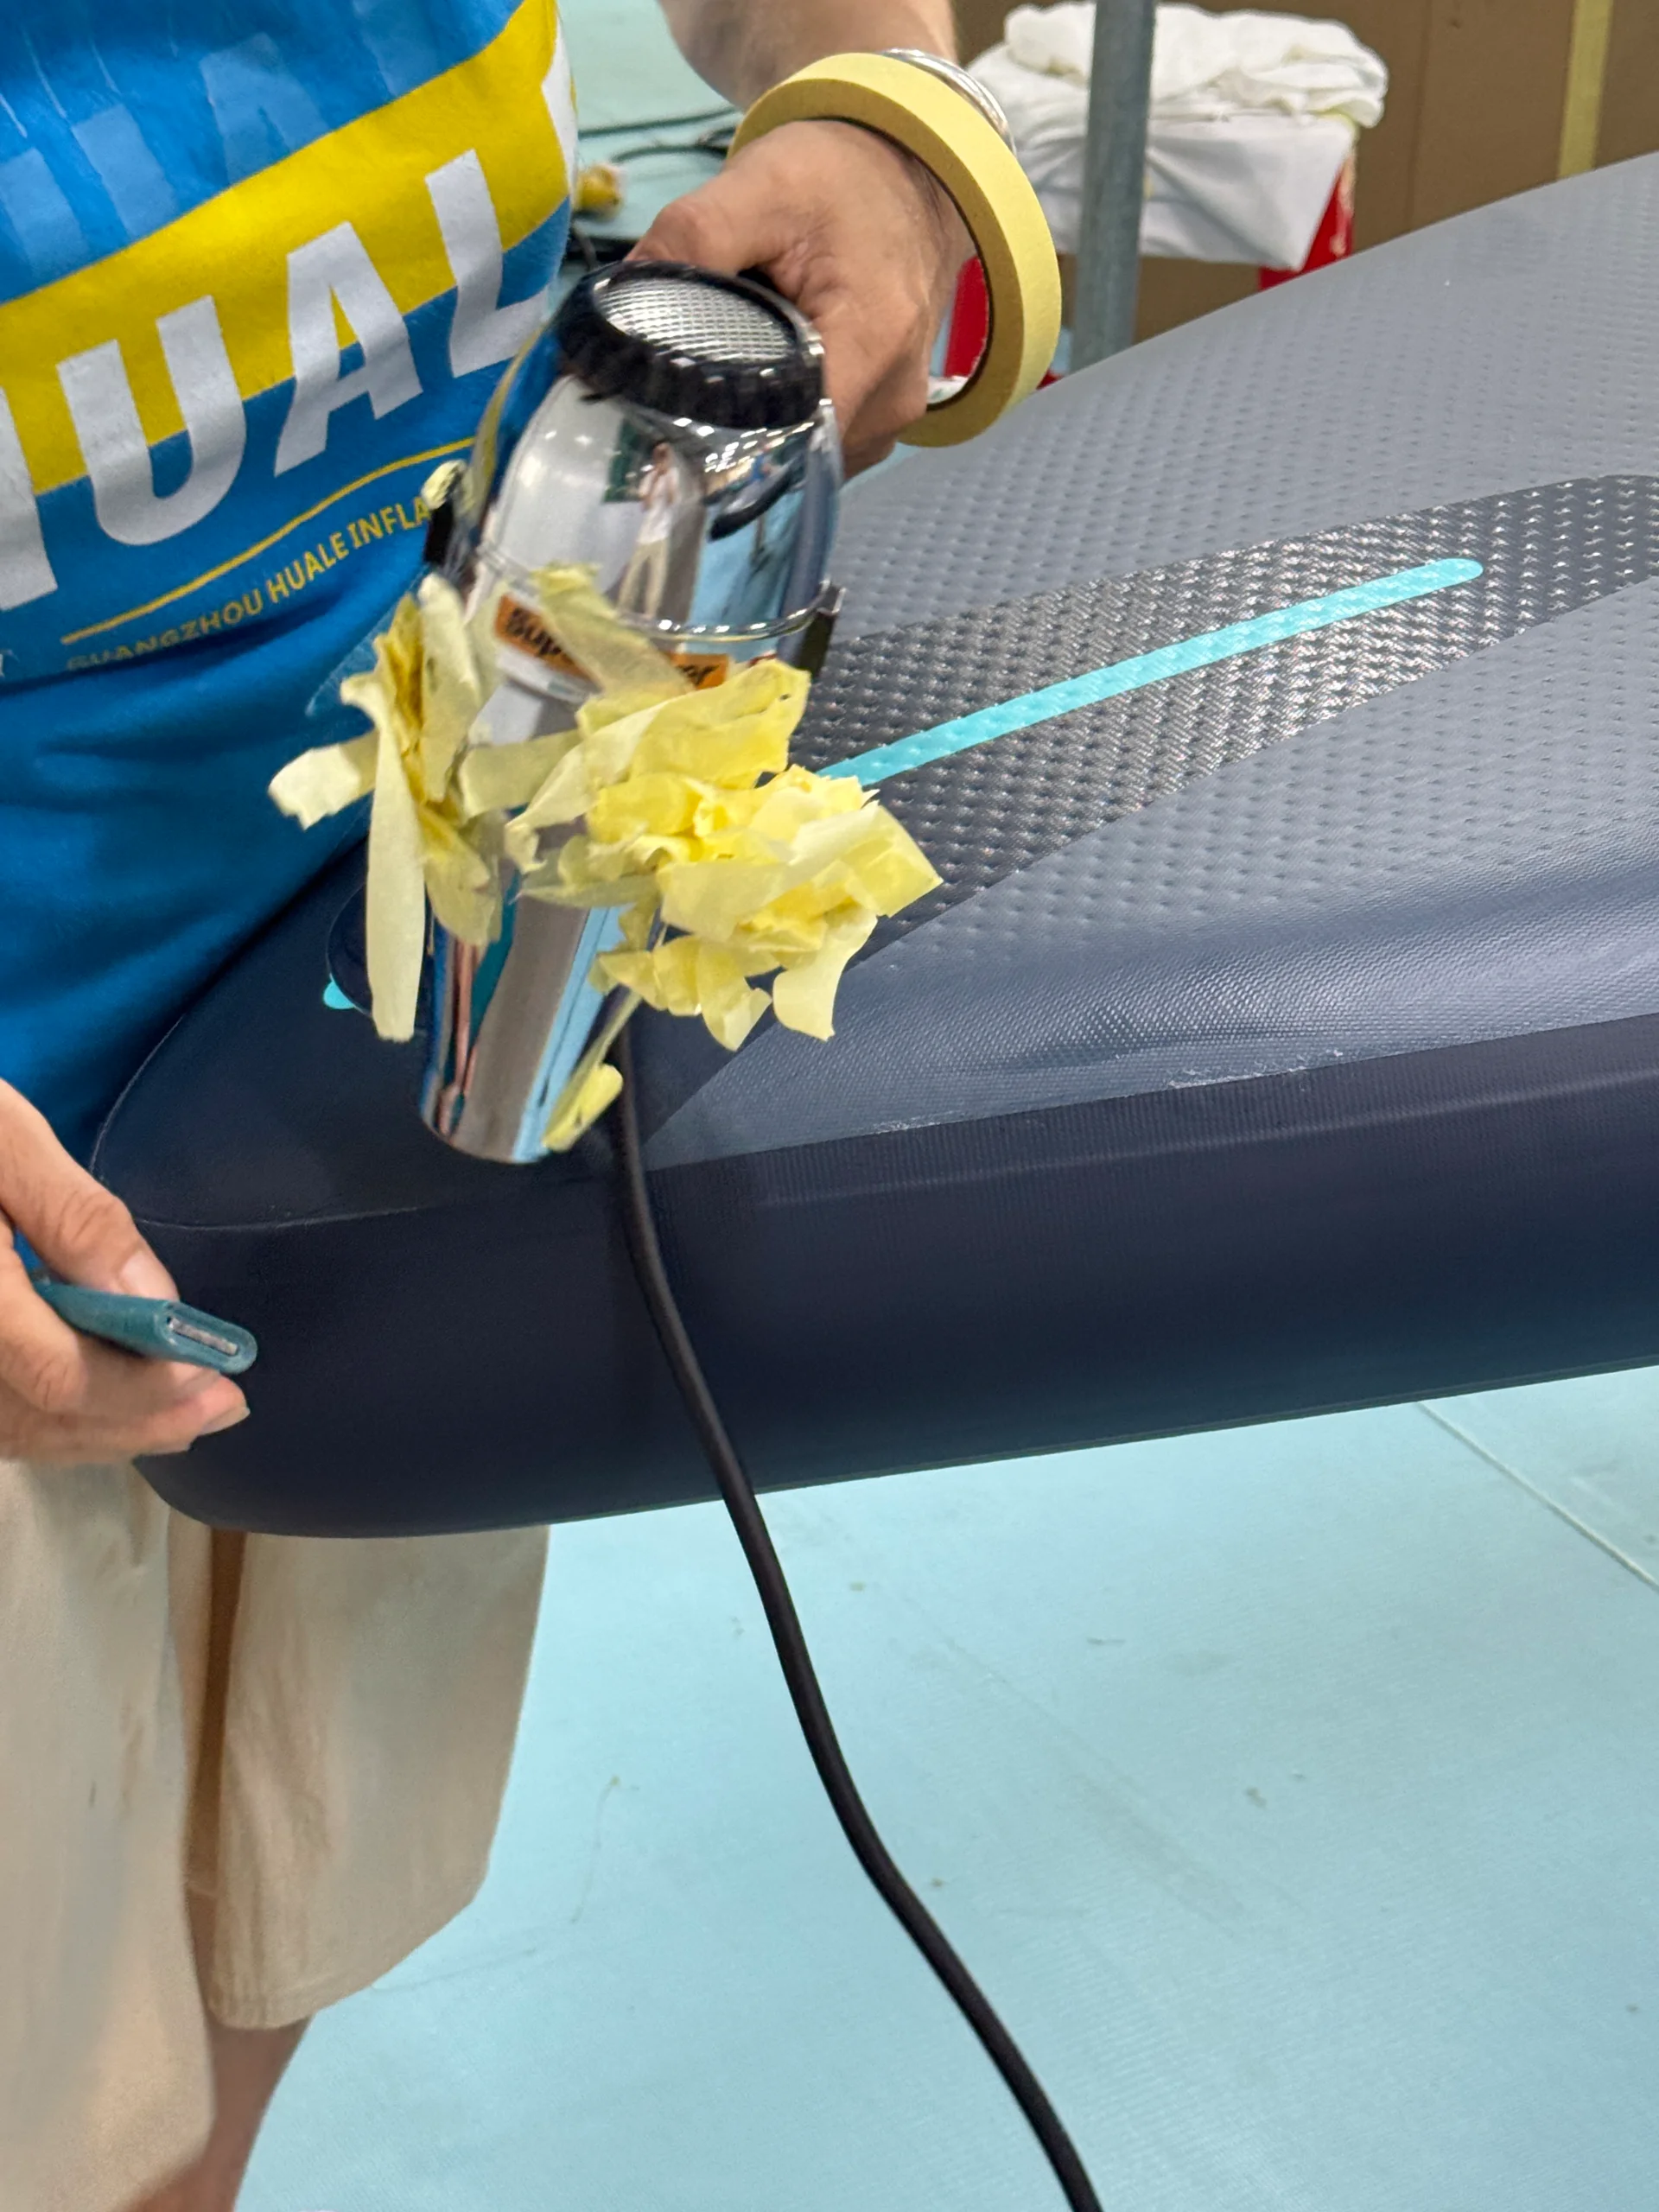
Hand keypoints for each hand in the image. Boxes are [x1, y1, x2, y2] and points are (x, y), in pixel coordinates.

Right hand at [0, 1082, 247, 1463]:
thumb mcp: (4, 1140)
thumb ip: (76, 1220)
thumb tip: (153, 1302)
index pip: (57, 1376)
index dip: (143, 1388)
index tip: (219, 1374)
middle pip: (38, 1417)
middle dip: (139, 1419)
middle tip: (226, 1407)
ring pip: (14, 1430)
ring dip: (102, 1431)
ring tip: (186, 1416)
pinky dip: (54, 1422)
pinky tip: (108, 1406)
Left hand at [632, 119, 969, 473]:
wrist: (906, 176)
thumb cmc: (839, 177)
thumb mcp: (762, 185)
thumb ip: (692, 239)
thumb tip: (618, 310)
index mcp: (871, 344)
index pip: (791, 435)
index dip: (723, 437)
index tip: (667, 417)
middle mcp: (891, 400)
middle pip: (792, 452)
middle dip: (730, 429)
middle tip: (680, 387)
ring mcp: (891, 418)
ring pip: (803, 455)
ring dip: (758, 426)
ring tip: (729, 372)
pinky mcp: (882, 418)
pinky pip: (820, 442)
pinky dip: (784, 420)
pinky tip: (765, 379)